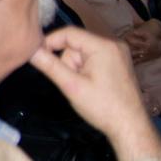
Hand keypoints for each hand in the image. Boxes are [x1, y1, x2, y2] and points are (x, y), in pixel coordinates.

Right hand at [29, 27, 160, 160]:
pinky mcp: (119, 62)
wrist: (130, 127)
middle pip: (76, 44)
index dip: (49, 43)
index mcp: (103, 46)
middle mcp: (113, 44)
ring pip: (83, 52)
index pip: (68, 33)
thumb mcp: (71, 86)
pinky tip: (92, 85)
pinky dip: (86, 69)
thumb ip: (50, 65)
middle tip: (74, 83)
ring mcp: (118, 53)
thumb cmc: (102, 107)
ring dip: (77, 68)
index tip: (38, 58)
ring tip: (85, 87)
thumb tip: (30, 51)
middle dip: (69, 62)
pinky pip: (94, 58)